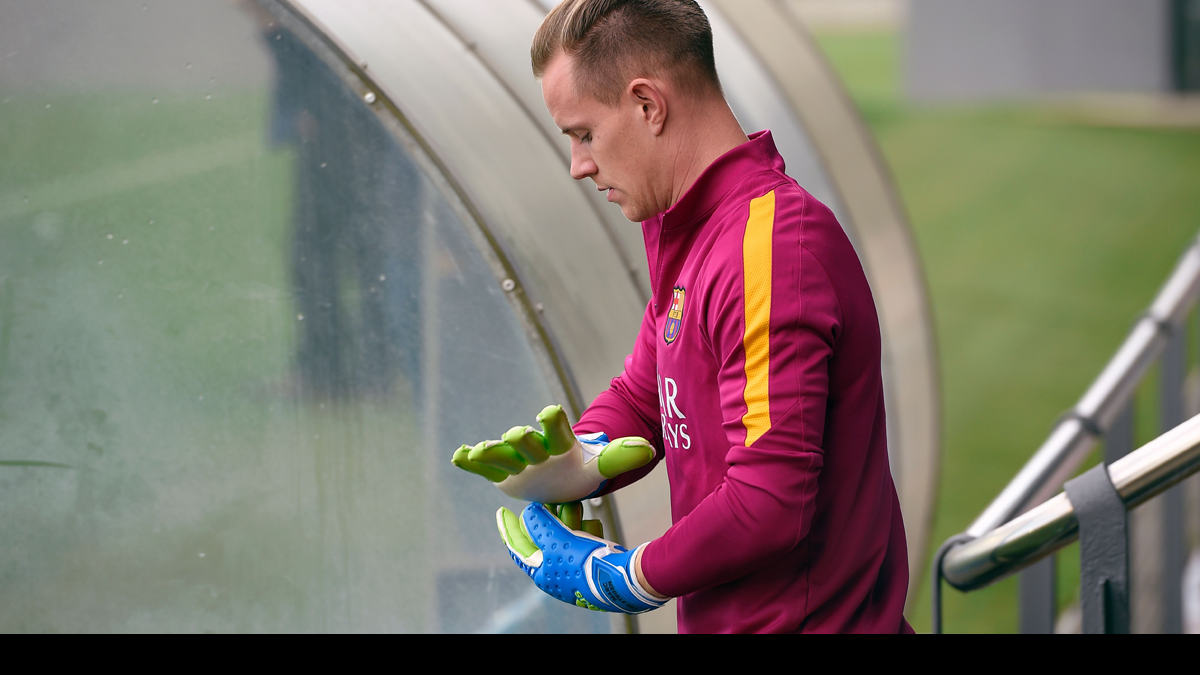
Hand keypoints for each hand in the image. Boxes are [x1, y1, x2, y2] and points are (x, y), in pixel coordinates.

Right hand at [450, 405, 653, 503]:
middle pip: (526, 443)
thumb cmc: (580, 469)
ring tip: (476, 451)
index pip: (557, 431)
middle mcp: (535, 449)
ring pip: (501, 456)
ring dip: (490, 452)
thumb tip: (648, 449)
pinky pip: (485, 467)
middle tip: (516, 436)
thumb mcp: (599, 467)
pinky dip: (471, 462)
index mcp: (559, 444)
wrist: (560, 475)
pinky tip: (458, 457)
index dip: (554, 423)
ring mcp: (516, 461)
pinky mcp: (502, 473)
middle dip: (521, 440)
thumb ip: (619, 456)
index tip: (550, 412)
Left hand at [497, 502, 666, 613]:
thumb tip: (529, 513)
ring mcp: (576, 571)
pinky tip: (592, 523)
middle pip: (544, 539)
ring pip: (566, 538)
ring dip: (569, 520)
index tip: (502, 511)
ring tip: (574, 504)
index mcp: (542, 573)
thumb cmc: (586, 563)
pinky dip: (586, 531)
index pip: (517, 547)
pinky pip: (585, 543)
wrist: (625, 579)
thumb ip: (539, 525)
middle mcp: (557, 574)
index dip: (508, 528)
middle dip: (548, 517)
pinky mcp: (595, 565)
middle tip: (548, 500)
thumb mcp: (556, 540)